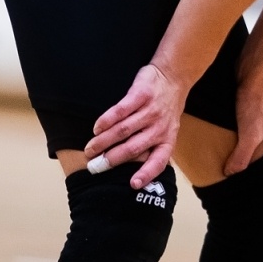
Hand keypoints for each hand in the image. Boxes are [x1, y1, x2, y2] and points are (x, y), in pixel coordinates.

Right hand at [84, 63, 186, 188]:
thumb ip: (154, 146)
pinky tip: (97, 128)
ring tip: (90, 149)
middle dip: (111, 159)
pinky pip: (120, 110)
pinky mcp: (141, 95)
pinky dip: (106, 120)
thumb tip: (133, 171)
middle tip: (93, 167)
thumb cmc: (166, 108)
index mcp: (168, 139)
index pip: (158, 161)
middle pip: (132, 148)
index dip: (146, 174)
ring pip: (123, 130)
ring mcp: (150, 111)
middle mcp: (160, 127)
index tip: (132, 184)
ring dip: (103, 142)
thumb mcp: (168, 129)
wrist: (173, 77)